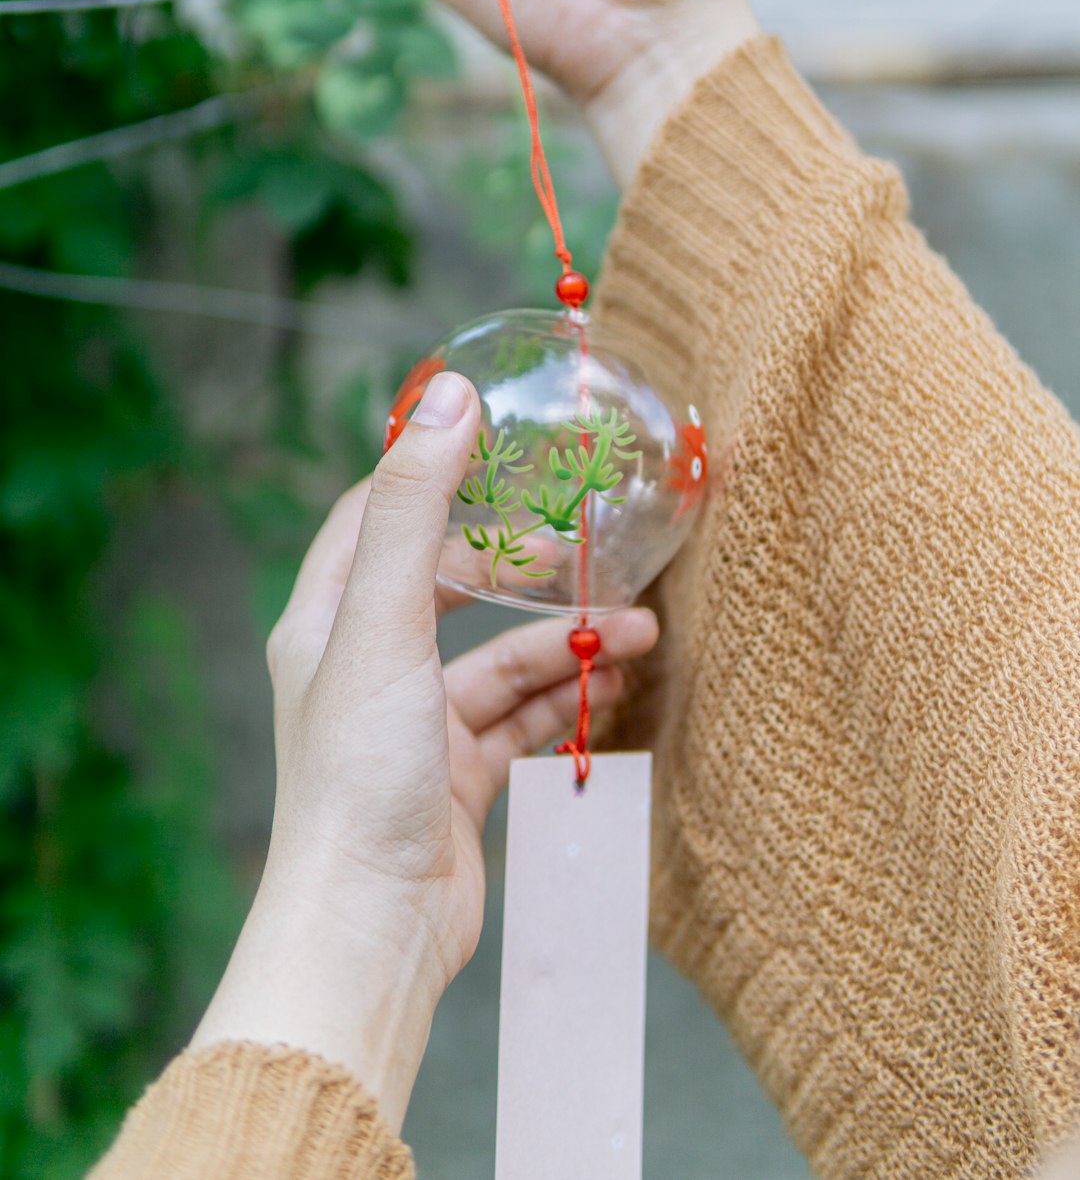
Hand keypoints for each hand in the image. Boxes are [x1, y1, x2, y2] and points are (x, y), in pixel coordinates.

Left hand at [191, 372, 658, 1130]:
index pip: (378, 516)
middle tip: (582, 547)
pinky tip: (619, 686)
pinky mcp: (458, 776)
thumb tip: (448, 396)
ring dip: (566, 640)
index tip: (501, 444)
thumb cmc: (361, 770)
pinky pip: (522, 716)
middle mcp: (366, 664)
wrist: (372, 929)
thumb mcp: (386, 623)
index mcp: (328, 619)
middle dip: (520, 564)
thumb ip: (418, 509)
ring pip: (499, 656)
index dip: (433, 473)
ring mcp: (415, 723)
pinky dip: (569, 697)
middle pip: (448, 582)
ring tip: (643, 630)